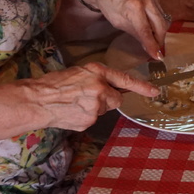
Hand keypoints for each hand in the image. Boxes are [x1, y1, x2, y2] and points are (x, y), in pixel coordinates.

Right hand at [32, 63, 157, 130]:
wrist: (38, 100)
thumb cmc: (55, 84)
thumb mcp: (80, 72)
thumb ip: (98, 79)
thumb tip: (110, 89)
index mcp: (98, 73)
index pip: (125, 80)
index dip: (142, 87)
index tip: (155, 91)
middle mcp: (100, 89)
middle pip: (116, 99)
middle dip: (108, 99)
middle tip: (88, 96)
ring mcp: (95, 107)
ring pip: (104, 110)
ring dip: (95, 107)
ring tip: (76, 103)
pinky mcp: (89, 121)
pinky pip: (94, 119)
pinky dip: (86, 117)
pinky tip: (73, 111)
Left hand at [78, 0, 171, 58]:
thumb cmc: (110, 6)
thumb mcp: (119, 23)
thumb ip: (136, 34)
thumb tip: (149, 48)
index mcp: (134, 6)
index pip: (146, 30)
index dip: (152, 45)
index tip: (157, 57)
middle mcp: (146, 0)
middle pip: (160, 26)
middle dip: (160, 41)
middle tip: (156, 52)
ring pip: (164, 20)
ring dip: (161, 33)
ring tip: (155, 42)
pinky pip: (161, 14)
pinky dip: (159, 24)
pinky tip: (154, 30)